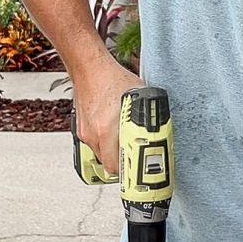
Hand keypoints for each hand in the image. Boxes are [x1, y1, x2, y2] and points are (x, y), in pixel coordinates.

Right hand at [72, 59, 142, 175]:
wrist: (88, 66)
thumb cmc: (111, 78)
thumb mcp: (139, 96)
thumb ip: (147, 114)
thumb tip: (161, 124)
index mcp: (106, 131)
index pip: (115, 166)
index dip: (128, 173)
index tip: (138, 174)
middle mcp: (93, 135)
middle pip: (108, 163)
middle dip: (122, 164)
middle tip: (136, 160)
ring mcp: (85, 132)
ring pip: (100, 153)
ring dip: (113, 152)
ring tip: (126, 144)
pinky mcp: (81, 126)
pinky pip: (95, 142)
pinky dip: (105, 141)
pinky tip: (114, 130)